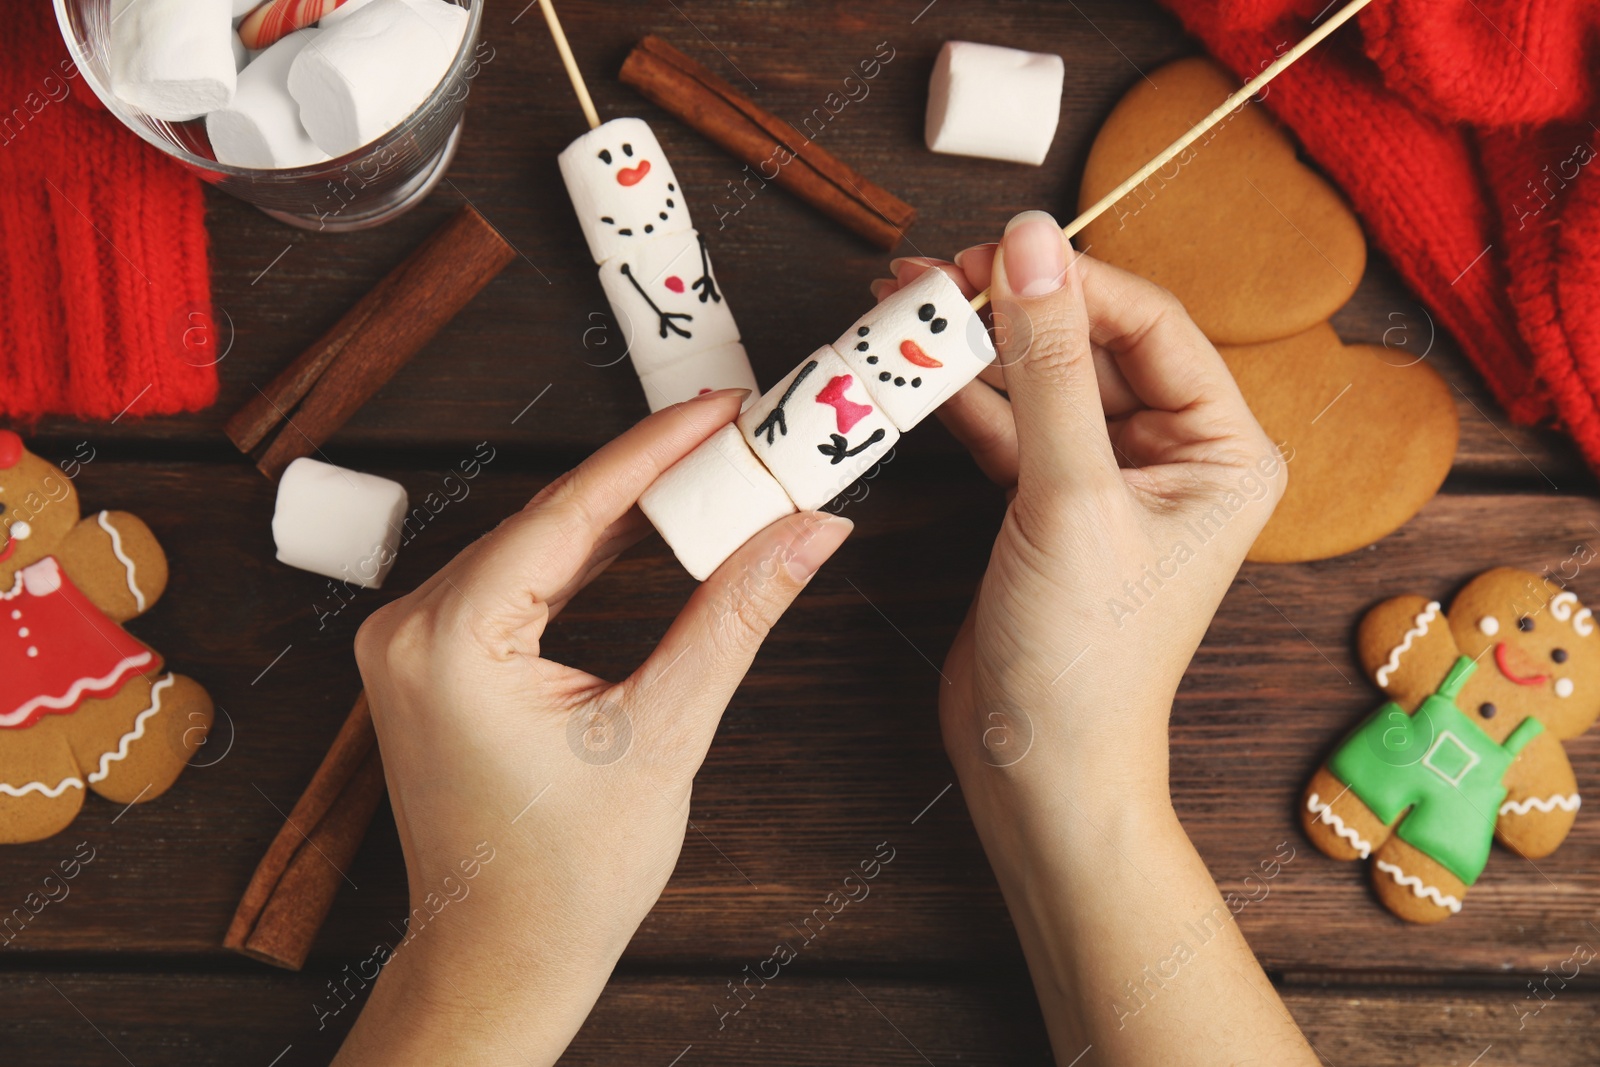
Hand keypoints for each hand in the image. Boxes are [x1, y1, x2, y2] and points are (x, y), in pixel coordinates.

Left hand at [336, 390, 851, 1065]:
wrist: (501, 958)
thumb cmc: (568, 875)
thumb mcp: (666, 732)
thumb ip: (735, 615)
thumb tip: (806, 533)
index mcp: (451, 641)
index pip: (570, 511)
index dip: (656, 450)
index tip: (722, 409)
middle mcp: (410, 627)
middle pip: (548, 519)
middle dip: (644, 477)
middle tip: (732, 438)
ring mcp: (409, 643)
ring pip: (531, 545)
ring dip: (615, 515)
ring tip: (702, 475)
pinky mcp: (429, 660)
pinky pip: (512, 582)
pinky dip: (578, 560)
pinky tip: (638, 533)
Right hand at [882, 214, 1284, 810]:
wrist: (1040, 767)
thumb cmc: (1084, 655)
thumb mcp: (1068, 496)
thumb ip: (1045, 363)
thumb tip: (1032, 241)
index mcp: (1223, 448)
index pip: (1148, 323)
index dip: (1067, 281)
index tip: (987, 251)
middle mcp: (1176, 457)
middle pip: (1089, 345)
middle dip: (1009, 310)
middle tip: (930, 278)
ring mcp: (1110, 483)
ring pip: (1041, 384)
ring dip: (975, 352)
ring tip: (903, 310)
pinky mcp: (1051, 509)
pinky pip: (1010, 430)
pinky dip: (963, 403)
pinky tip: (915, 373)